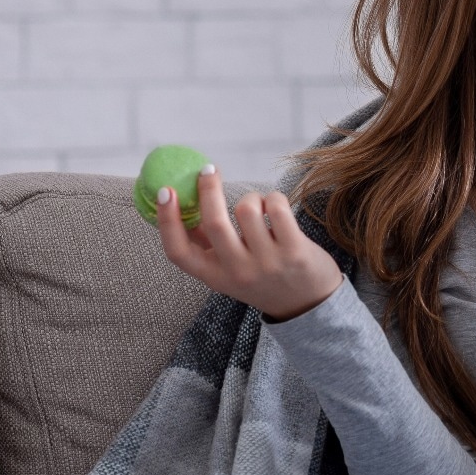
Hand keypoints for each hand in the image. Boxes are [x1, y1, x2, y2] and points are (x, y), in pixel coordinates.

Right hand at [155, 167, 341, 321]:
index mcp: (214, 277)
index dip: (167, 219)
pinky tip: (277, 209)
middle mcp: (238, 272)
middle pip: (214, 222)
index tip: (166, 191)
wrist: (309, 304)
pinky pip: (276, 206)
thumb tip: (179, 205)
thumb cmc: (264, 278)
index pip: (178, 252)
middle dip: (208, 189)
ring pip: (247, 208)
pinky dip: (274, 198)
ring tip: (261, 207)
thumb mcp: (229, 271)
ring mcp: (267, 263)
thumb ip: (207, 245)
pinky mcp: (295, 251)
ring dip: (252, 198)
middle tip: (209, 170)